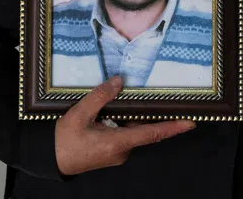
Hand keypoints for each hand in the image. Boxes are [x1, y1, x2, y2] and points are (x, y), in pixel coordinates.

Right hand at [54, 76, 195, 175]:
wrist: (51, 159)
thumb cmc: (64, 140)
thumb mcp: (80, 114)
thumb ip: (101, 96)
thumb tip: (119, 82)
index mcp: (118, 143)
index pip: (153, 134)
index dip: (173, 127)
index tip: (191, 122)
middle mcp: (122, 150)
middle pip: (143, 128)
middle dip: (147, 112)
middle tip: (157, 95)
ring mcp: (117, 152)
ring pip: (132, 129)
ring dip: (130, 116)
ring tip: (121, 99)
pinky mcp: (111, 151)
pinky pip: (123, 133)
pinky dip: (122, 121)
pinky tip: (112, 111)